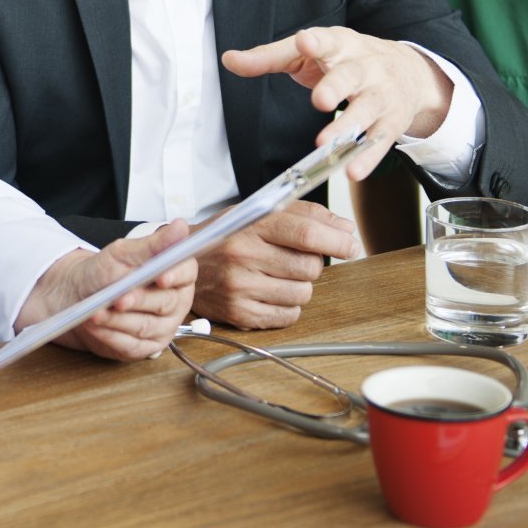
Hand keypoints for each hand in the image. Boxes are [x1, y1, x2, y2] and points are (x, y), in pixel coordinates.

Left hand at [17, 219, 198, 359]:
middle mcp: (175, 302)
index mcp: (176, 274)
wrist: (79, 296)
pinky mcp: (145, 348)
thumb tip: (180, 226)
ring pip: (145, 326)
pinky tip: (95, 326)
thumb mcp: (124, 253)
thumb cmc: (104, 272)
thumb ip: (153, 244)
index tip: (161, 276)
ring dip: (118, 320)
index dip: (175, 274)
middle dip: (138, 300)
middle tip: (117, 298)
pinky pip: (131, 345)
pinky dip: (109, 335)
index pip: (187, 272)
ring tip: (96, 312)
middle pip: (165, 302)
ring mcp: (162, 328)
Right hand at [190, 201, 359, 328]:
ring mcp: (240, 287)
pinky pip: (289, 315)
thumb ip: (302, 214)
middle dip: (312, 263)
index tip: (350, 245)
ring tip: (277, 275)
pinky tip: (270, 292)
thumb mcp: (255, 212)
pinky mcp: (239, 313)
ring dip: (300, 285)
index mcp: (249, 225)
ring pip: (303, 293)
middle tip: (292, 258)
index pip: (305, 233)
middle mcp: (243, 255)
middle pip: (310, 266)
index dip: (336, 241)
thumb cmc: (223, 236)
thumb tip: (344, 230)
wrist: (177, 263)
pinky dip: (288, 306)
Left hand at [221, 27, 451, 179]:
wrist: (409, 71)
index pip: (327, 40)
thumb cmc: (347, 59)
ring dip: (347, 127)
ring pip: (366, 110)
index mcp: (340, 45)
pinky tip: (352, 171)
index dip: (316, 42)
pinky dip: (367, 157)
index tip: (305, 42)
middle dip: (335, 87)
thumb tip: (229, 60)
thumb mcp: (309, 53)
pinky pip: (379, 142)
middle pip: (350, 76)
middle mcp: (365, 67)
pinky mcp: (392, 121)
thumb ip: (269, 57)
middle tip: (320, 100)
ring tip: (326, 144)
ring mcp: (382, 94)